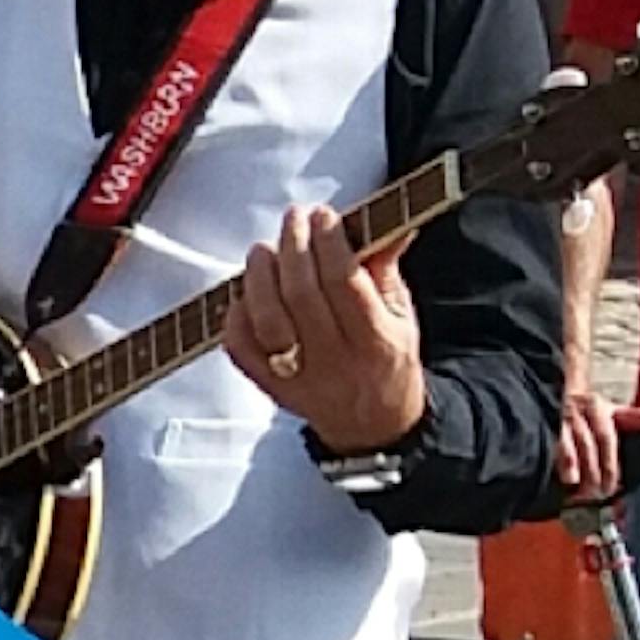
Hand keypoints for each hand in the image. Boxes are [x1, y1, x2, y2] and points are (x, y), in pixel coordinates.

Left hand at [227, 198, 426, 459]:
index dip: (330, 242)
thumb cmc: (385, 358)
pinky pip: (240, 346)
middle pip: (301, 294)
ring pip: (266, 319)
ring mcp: (298, 378)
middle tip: (294, 219)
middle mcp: (336, 362)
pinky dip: (237, 311)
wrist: (372, 424)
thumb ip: (384, 267)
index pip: (345, 282)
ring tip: (265, 249)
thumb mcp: (401, 315)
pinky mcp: (269, 387)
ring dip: (260, 275)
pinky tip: (248, 291)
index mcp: (377, 341)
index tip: (324, 215)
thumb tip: (386, 218)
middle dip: (293, 246)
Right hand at [557, 382, 628, 507]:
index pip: (606, 437)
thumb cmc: (583, 409)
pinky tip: (548, 473)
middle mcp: (576, 411)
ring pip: (565, 442)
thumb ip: (629, 418)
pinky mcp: (539, 422)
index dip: (609, 463)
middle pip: (587, 443)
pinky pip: (545, 442)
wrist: (553, 392)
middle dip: (592, 470)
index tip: (612, 485)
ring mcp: (556, 417)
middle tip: (595, 492)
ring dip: (570, 465)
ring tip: (574, 485)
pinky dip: (549, 458)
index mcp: (596, 407)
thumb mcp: (607, 409)